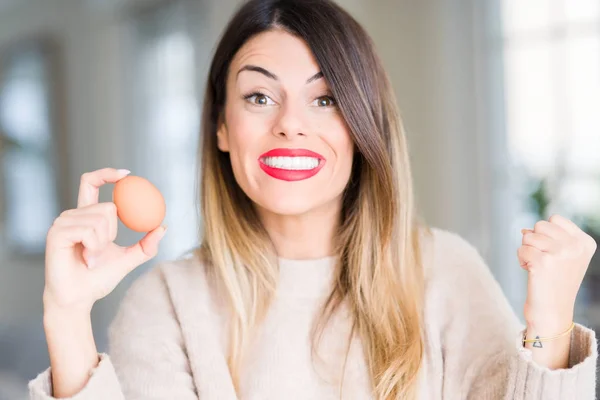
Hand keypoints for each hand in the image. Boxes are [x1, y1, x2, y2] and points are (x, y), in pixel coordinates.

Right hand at [43, 168, 166, 313]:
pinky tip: (86, 259)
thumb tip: (163, 227)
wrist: (79, 299)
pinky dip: (95, 247)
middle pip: (107, 206)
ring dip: (104, 243)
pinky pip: (89, 230)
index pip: (92, 183)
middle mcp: (72, 215)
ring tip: (91, 258)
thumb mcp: (128, 259)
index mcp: (86, 216)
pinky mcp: (56, 233)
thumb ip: (145, 245)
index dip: (107, 174)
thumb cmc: (98, 279)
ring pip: (100, 218)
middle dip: (114, 231)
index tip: (127, 175)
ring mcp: (62, 223)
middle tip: (103, 250)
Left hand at [518, 214, 596, 329]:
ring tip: (539, 267)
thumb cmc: (555, 281)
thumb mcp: (562, 255)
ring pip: (528, 236)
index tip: (554, 253)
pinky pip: (521, 249)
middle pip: (540, 224)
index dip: (547, 233)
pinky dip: (521, 259)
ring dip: (527, 250)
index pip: (555, 218)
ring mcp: (560, 253)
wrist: (552, 311)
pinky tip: (532, 272)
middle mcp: (575, 246)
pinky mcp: (542, 262)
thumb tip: (524, 230)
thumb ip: (549, 237)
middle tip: (544, 260)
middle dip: (535, 240)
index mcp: (585, 242)